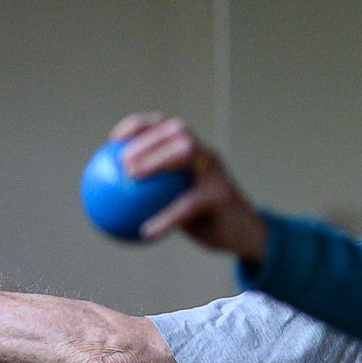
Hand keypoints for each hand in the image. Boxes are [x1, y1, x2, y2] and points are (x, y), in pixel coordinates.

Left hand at [107, 114, 267, 259]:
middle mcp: (207, 156)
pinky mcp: (222, 195)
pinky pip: (188, 204)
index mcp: (196, 154)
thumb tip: (117, 200)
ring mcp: (216, 173)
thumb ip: (158, 195)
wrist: (246, 237)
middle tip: (122, 160)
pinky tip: (147, 232)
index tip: (114, 139)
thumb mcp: (182, 205)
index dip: (141, 126)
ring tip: (131, 177)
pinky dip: (166, 218)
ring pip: (185, 152)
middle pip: (177, 131)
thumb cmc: (208, 221)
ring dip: (156, 160)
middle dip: (148, 138)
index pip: (167, 128)